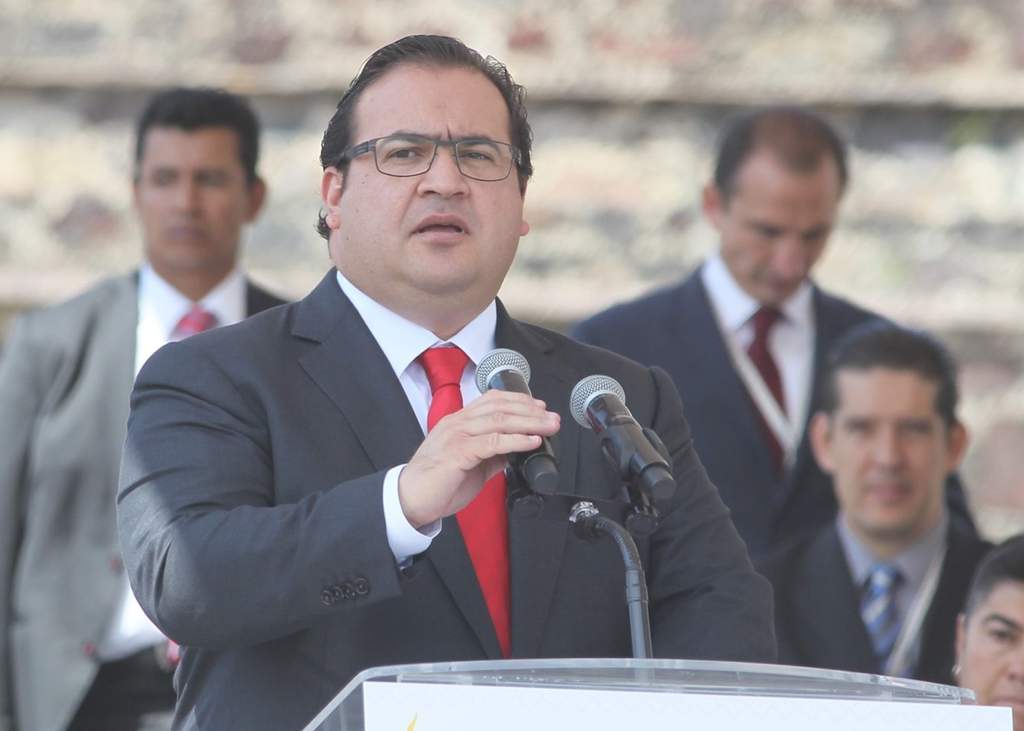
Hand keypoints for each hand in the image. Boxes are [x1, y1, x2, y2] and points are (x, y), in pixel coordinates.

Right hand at [398, 390, 559, 527]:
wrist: (410, 500)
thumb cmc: (437, 484)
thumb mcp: (471, 464)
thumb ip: (491, 454)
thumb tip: (515, 451)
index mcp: (459, 422)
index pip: (492, 400)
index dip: (519, 400)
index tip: (540, 406)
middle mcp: (458, 423)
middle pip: (500, 407)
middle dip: (531, 411)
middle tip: (552, 417)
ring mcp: (457, 436)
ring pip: (499, 421)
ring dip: (529, 422)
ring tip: (549, 426)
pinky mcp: (458, 452)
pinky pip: (492, 442)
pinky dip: (515, 440)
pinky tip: (531, 442)